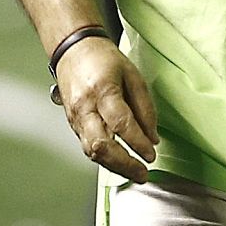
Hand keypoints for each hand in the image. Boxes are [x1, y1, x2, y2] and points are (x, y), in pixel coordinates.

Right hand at [53, 39, 157, 182]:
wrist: (73, 51)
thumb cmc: (105, 60)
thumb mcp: (133, 74)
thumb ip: (144, 106)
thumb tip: (152, 137)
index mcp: (101, 90)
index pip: (120, 123)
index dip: (137, 142)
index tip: (152, 154)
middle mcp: (84, 107)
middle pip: (101, 144)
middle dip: (124, 163)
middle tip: (143, 172)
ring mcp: (75, 118)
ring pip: (92, 151)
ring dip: (114, 166)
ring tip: (136, 173)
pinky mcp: (72, 125)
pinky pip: (88, 147)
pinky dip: (105, 159)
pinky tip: (120, 164)